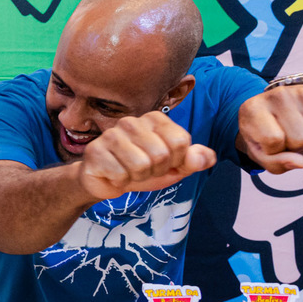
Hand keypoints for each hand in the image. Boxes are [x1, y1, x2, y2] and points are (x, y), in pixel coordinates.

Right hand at [78, 111, 216, 199]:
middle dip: (155, 171)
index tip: (163, 162)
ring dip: (137, 177)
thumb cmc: (140, 169)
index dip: (176, 160)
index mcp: (154, 119)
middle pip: (162, 155)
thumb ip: (193, 160)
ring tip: (129, 172)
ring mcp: (111, 135)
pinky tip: (114, 175)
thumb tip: (208, 158)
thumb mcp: (172, 166)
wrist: (104, 180)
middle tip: (144, 170)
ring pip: (141, 166)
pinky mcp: (95, 152)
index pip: (181, 141)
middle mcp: (132, 122)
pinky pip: (120, 175)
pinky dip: (120, 182)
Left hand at [238, 85, 302, 172]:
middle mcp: (279, 94)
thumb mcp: (262, 153)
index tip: (270, 143)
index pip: (273, 140)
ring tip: (301, 130)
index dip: (274, 151)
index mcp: (253, 107)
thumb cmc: (269, 135)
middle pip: (300, 140)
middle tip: (289, 137)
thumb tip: (301, 163)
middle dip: (296, 147)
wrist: (285, 111)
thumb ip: (275, 163)